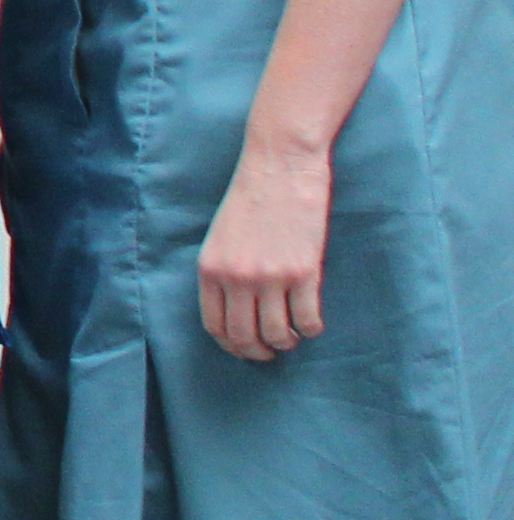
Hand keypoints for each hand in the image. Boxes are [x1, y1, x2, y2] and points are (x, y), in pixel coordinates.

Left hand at [200, 134, 333, 361]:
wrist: (279, 166)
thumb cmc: (250, 198)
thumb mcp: (220, 238)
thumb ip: (224, 274)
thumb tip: (237, 312)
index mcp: (210, 269)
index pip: (214, 326)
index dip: (231, 345)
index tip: (244, 349)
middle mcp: (236, 278)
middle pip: (244, 337)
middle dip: (258, 353)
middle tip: (270, 352)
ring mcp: (270, 277)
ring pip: (278, 334)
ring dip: (286, 342)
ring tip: (291, 336)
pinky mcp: (304, 272)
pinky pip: (308, 320)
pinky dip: (311, 329)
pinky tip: (310, 323)